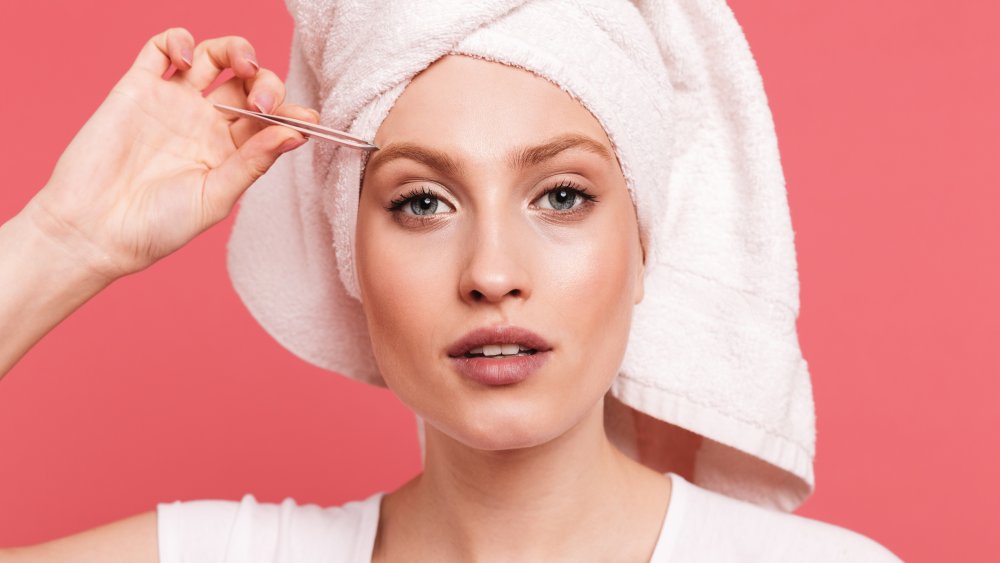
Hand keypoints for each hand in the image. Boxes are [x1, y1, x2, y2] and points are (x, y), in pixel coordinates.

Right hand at [24, 27, 315, 281]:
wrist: (95, 230)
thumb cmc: (157, 227)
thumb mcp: (215, 198)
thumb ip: (253, 162)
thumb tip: (295, 134)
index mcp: (231, 151)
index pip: (272, 119)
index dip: (292, 112)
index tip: (307, 120)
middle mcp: (206, 123)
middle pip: (249, 82)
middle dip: (268, 81)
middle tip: (264, 100)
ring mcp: (173, 103)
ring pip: (213, 56)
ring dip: (236, 49)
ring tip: (242, 64)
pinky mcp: (138, 88)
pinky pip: (160, 49)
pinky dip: (178, 40)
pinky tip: (188, 60)